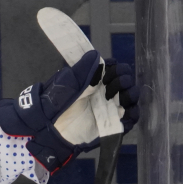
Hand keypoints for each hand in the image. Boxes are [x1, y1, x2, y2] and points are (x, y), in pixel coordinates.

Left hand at [0, 50, 139, 172]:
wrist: (49, 128)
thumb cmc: (54, 104)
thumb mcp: (66, 83)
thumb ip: (82, 70)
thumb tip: (96, 55)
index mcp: (94, 80)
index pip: (115, 68)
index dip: (116, 68)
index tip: (109, 70)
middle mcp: (105, 92)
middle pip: (127, 81)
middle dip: (123, 79)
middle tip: (110, 84)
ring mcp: (110, 108)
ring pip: (132, 97)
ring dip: (130, 94)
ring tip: (116, 97)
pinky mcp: (114, 124)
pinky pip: (132, 118)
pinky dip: (133, 113)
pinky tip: (124, 111)